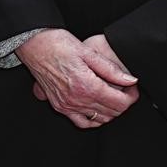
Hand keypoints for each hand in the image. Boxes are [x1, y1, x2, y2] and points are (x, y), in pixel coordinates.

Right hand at [20, 28, 138, 128]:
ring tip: (111, 95)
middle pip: (113, 112)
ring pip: (100, 119)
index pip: (120, 102)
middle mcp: (76, 99)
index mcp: (86, 86)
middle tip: (124, 88)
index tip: (132, 86)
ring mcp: (67, 105)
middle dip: (123, 101)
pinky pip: (82, 122)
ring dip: (111, 110)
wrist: (33, 45)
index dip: (132, 96)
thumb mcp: (88, 52)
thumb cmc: (57, 44)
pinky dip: (94, 119)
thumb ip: (111, 69)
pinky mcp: (59, 106)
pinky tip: (97, 109)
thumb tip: (131, 80)